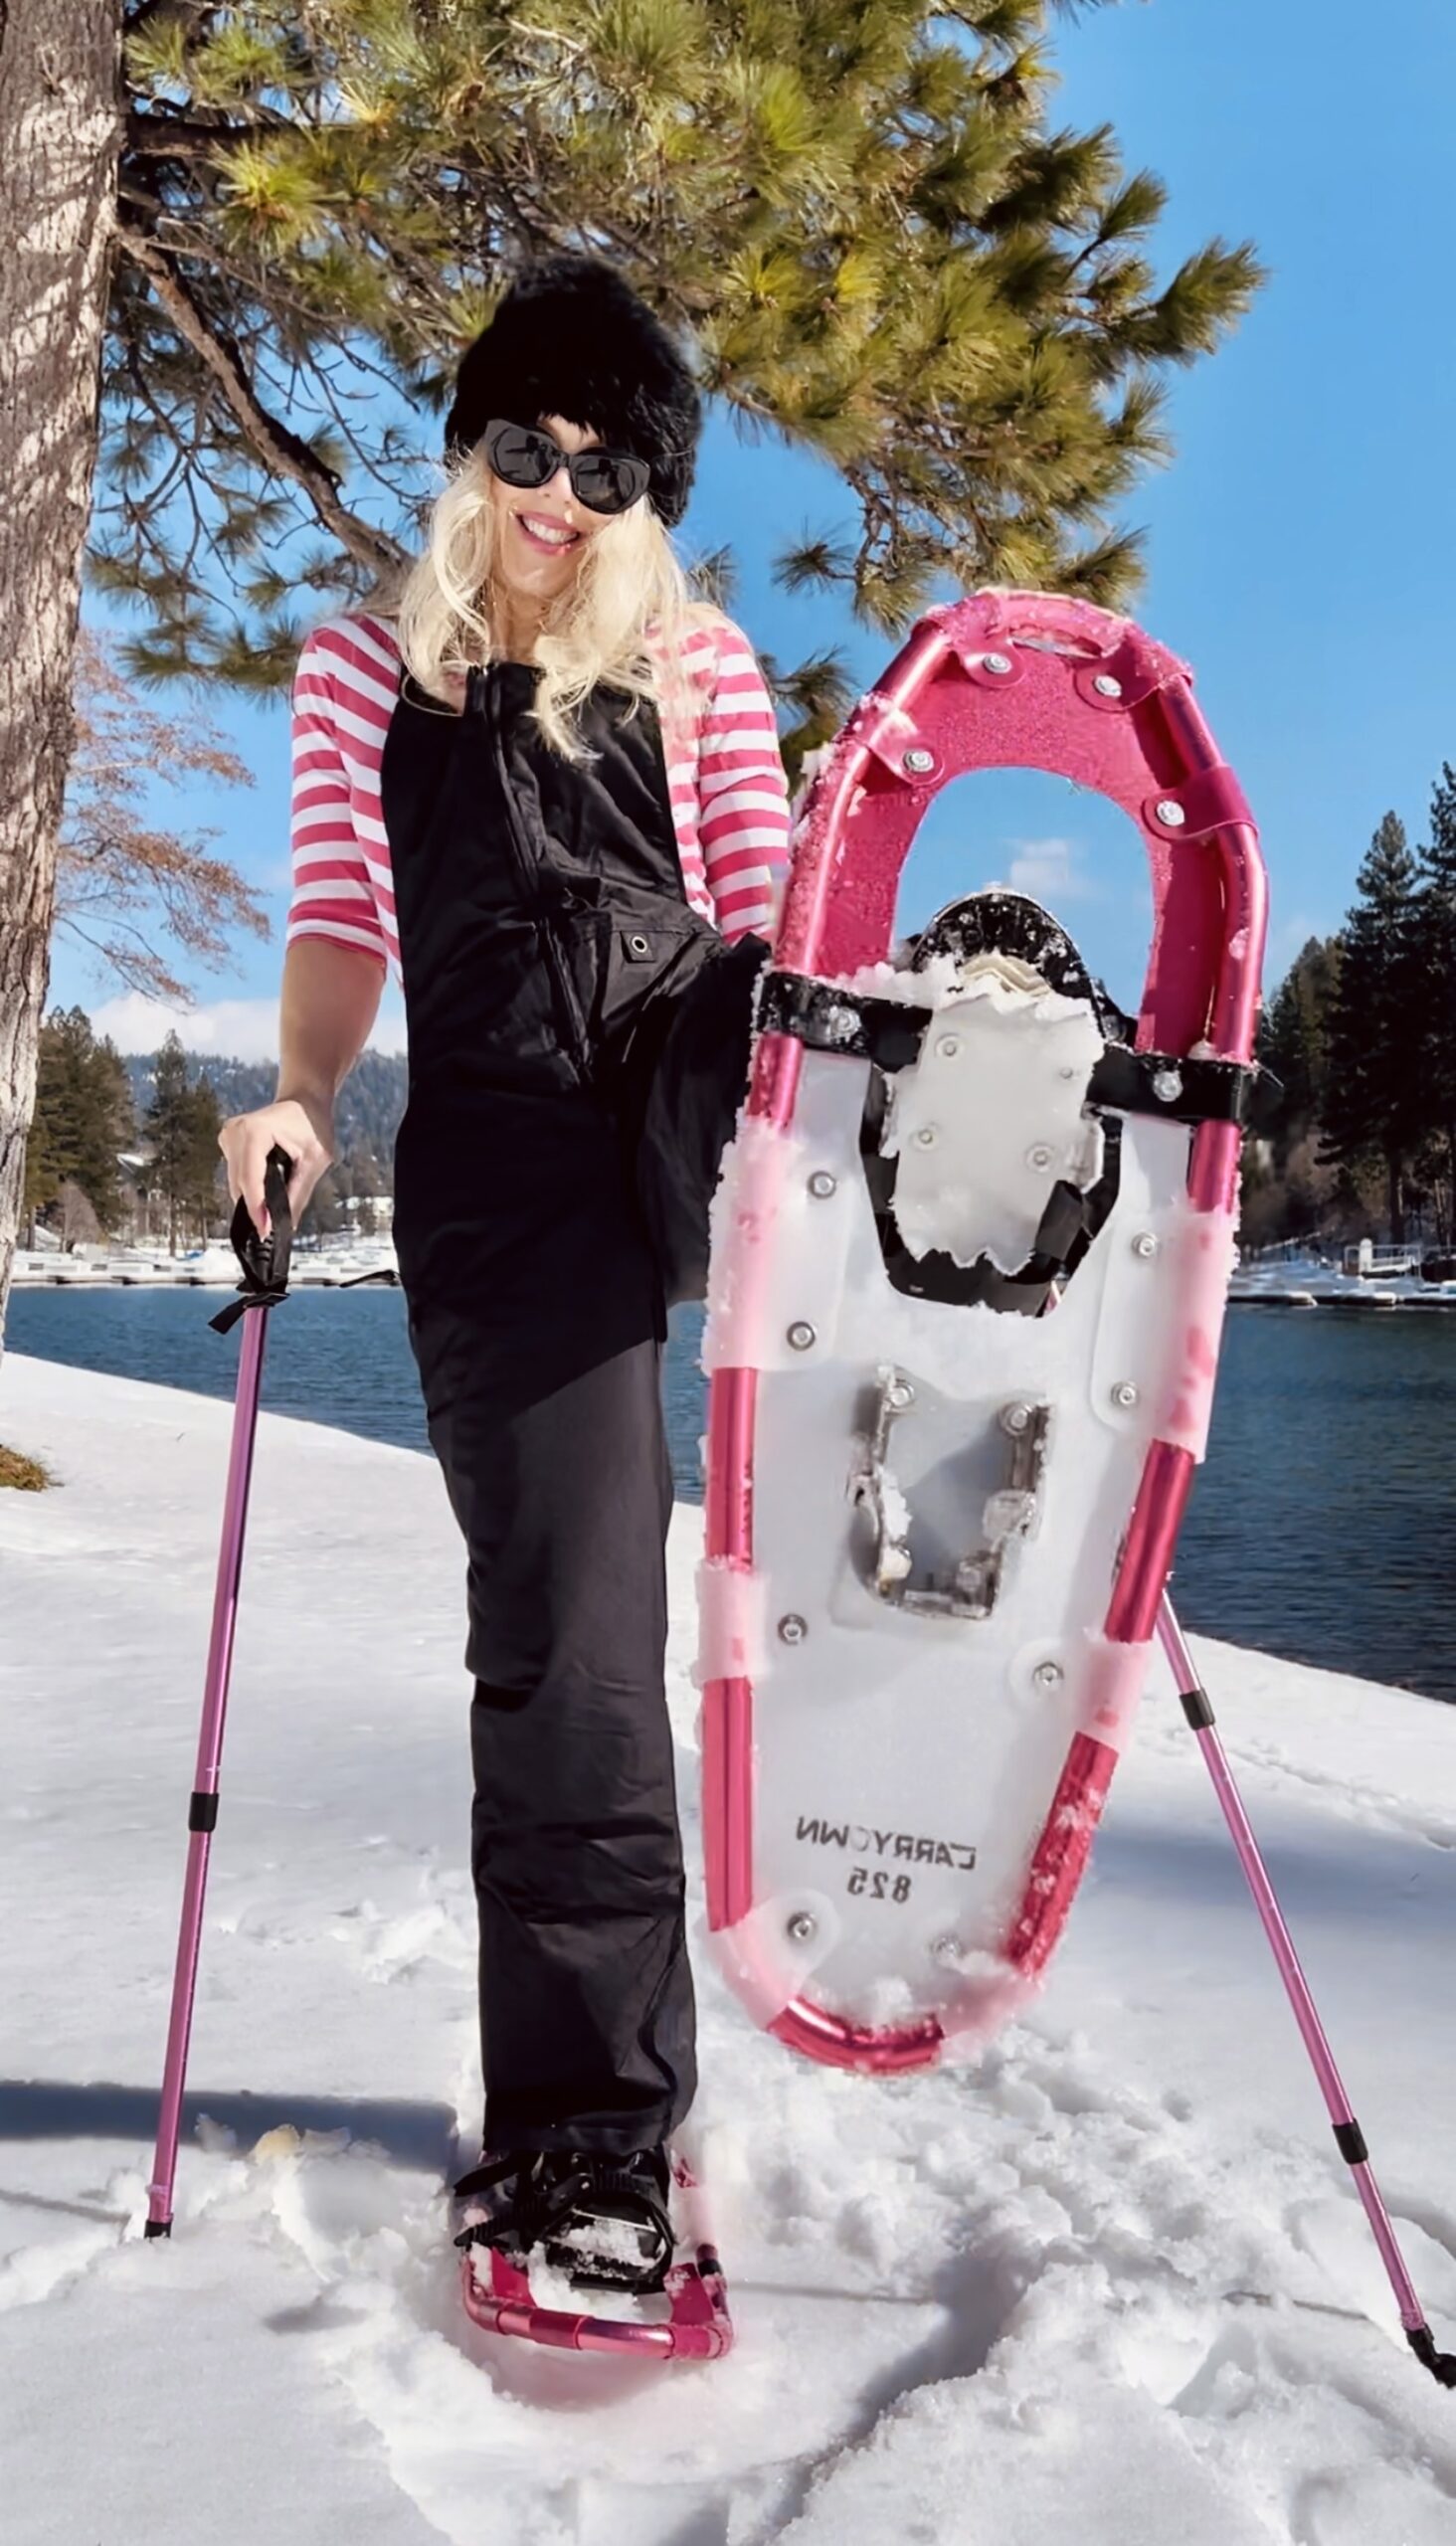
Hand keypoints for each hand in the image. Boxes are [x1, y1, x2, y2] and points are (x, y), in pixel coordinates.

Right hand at [217, 1096, 333, 1237]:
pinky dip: (249, 1186)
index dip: (257, 1208)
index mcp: (256, 1131)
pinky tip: (264, 1193)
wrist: (304, 1100)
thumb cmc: (313, 1124)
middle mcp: (235, 1131)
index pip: (250, 1178)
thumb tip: (286, 1224)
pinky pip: (235, 1172)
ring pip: (235, 1180)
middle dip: (255, 1208)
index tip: (265, 1231)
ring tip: (270, 1214)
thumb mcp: (316, 1160)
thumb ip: (299, 1192)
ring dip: (251, 1198)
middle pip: (240, 1182)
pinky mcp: (228, 1141)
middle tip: (270, 1230)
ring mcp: (228, 1135)